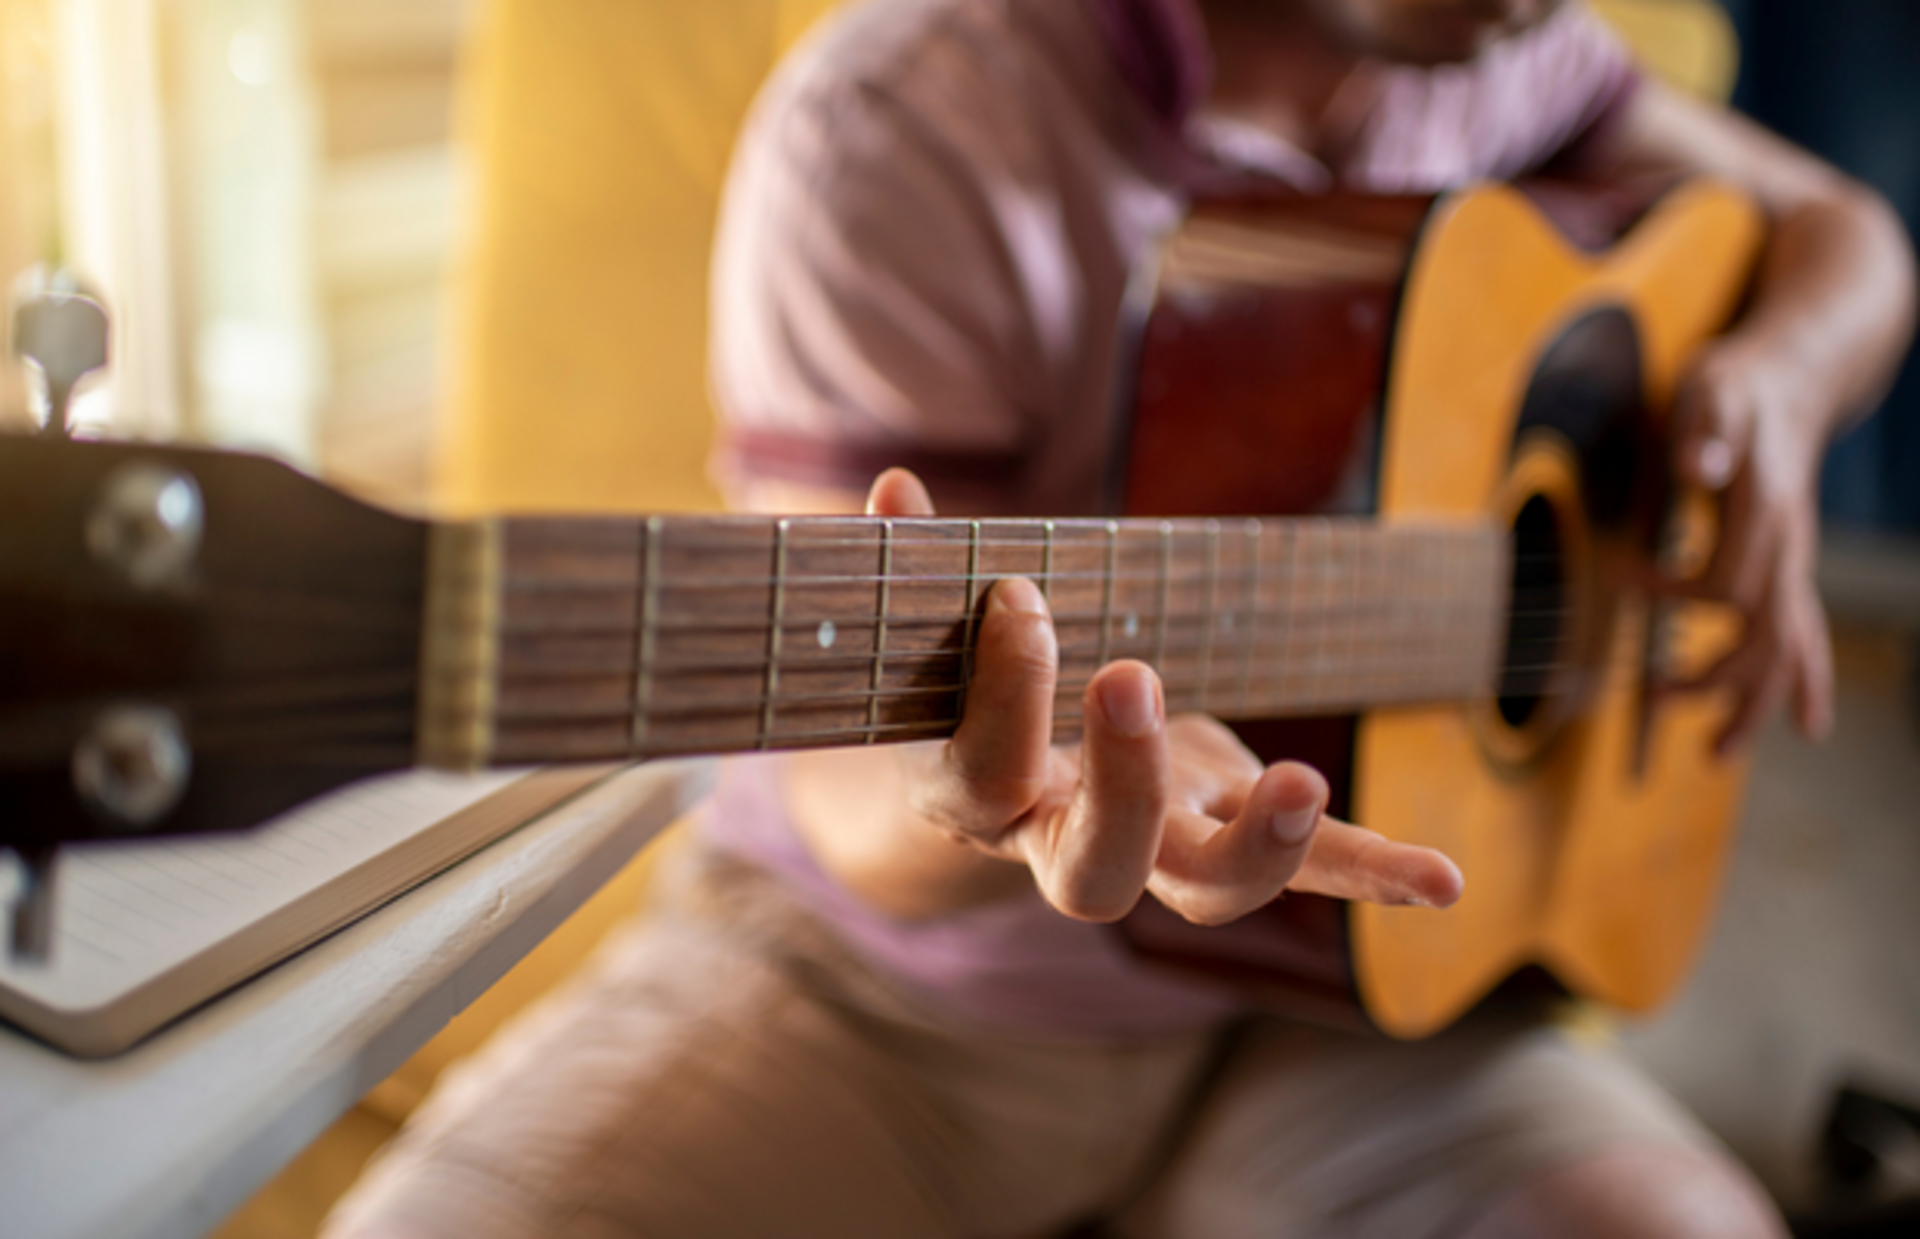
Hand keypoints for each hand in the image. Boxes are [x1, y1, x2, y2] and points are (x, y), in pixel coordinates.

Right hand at [867, 469, 1463, 925]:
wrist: (1017, 778)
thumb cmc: (968, 687)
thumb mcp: (932, 635)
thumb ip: (917, 569)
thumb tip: (893, 489)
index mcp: (978, 800)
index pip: (985, 770)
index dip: (1001, 690)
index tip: (1018, 593)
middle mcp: (1063, 845)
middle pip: (1097, 872)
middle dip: (1121, 784)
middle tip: (1129, 674)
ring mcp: (1157, 847)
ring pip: (1207, 891)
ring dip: (1266, 844)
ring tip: (1303, 776)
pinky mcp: (1228, 826)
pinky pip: (1307, 868)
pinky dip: (1373, 873)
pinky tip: (1445, 880)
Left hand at [1663, 334, 1834, 754]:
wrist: (1788, 379)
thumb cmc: (1737, 387)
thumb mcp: (1712, 394)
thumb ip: (1706, 430)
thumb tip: (1699, 463)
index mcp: (1766, 512)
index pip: (1725, 584)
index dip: (1671, 592)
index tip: (1622, 575)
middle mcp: (1789, 547)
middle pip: (1766, 638)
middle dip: (1717, 681)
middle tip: (1655, 700)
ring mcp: (1794, 562)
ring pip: (1788, 651)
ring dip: (1753, 705)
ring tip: (1715, 755)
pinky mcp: (1788, 567)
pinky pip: (1804, 636)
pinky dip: (1806, 683)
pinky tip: (1809, 728)